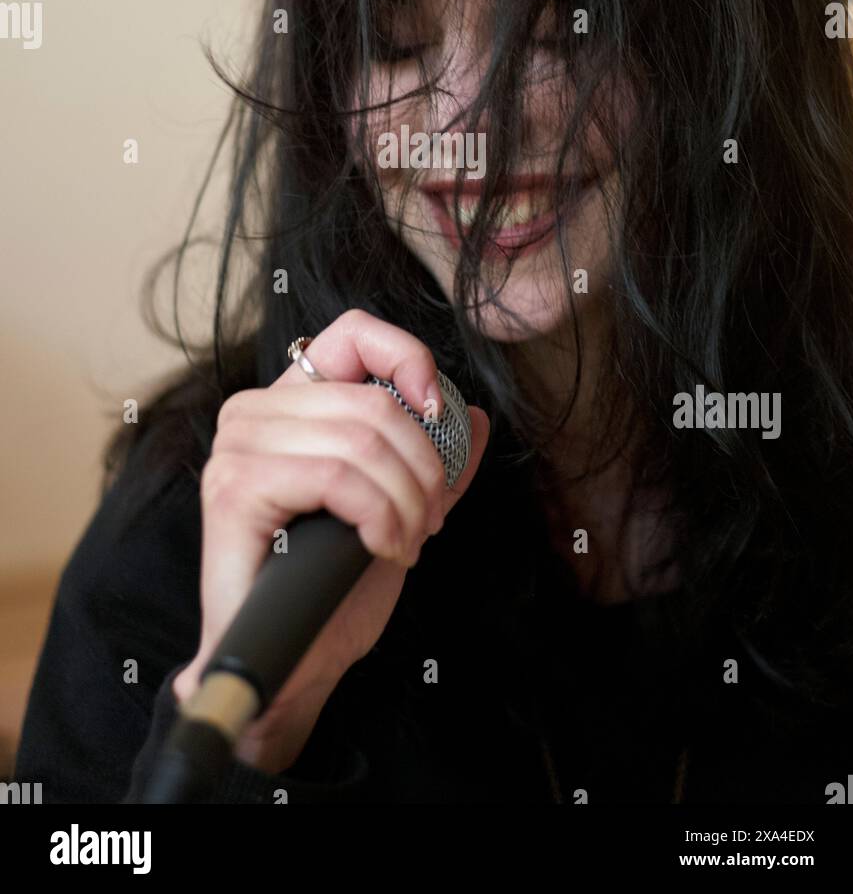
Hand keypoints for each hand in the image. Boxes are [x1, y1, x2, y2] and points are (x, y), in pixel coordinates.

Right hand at [172, 310, 489, 772]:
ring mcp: (238, 446)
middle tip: (427, 520)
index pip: (353, 334)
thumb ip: (433, 462)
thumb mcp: (398, 511)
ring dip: (406, 499)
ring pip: (362, 440)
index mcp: (291, 404)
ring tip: (405, 540)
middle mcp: (255, 412)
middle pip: (373, 401)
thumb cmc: (330, 590)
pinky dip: (378, 514)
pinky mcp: (235, 487)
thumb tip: (474, 415)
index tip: (439, 413)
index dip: (408, 358)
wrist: (288, 662)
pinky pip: (338, 476)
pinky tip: (381, 546)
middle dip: (423, 468)